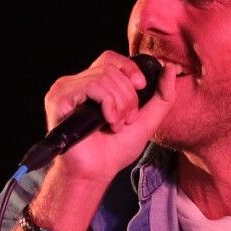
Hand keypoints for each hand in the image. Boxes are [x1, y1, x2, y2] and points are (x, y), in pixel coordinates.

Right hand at [42, 51, 174, 183]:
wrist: (97, 172)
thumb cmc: (115, 150)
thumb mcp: (147, 119)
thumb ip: (162, 95)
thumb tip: (171, 68)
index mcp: (92, 85)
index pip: (111, 59)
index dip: (129, 69)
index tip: (140, 88)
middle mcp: (77, 84)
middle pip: (111, 69)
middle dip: (127, 96)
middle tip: (125, 121)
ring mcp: (66, 89)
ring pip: (104, 77)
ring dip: (119, 104)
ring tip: (115, 125)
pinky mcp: (59, 98)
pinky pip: (91, 86)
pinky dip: (107, 104)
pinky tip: (107, 122)